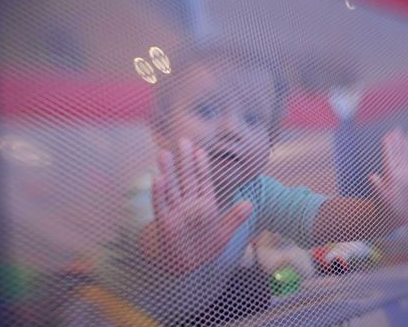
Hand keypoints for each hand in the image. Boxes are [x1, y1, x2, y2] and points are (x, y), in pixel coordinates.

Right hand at [141, 138, 252, 274]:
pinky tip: (157, 179)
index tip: (200, 150)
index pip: (204, 181)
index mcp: (205, 205)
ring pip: (172, 188)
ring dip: (168, 172)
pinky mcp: (165, 224)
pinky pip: (161, 206)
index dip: (202, 166)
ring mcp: (176, 213)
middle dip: (185, 161)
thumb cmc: (204, 247)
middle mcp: (189, 205)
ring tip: (164, 154)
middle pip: (187, 179)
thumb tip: (250, 204)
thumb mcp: (223, 234)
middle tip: (183, 140)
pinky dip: (159, 194)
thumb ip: (235, 219)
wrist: (184, 266)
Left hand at [369, 128, 407, 222]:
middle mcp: (398, 174)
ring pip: (405, 159)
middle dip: (397, 142)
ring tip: (407, 135)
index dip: (389, 146)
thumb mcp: (381, 199)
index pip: (390, 158)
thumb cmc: (385, 211)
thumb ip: (377, 187)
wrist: (393, 219)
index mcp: (391, 176)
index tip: (388, 134)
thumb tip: (371, 177)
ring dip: (406, 148)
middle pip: (398, 154)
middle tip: (397, 128)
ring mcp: (405, 177)